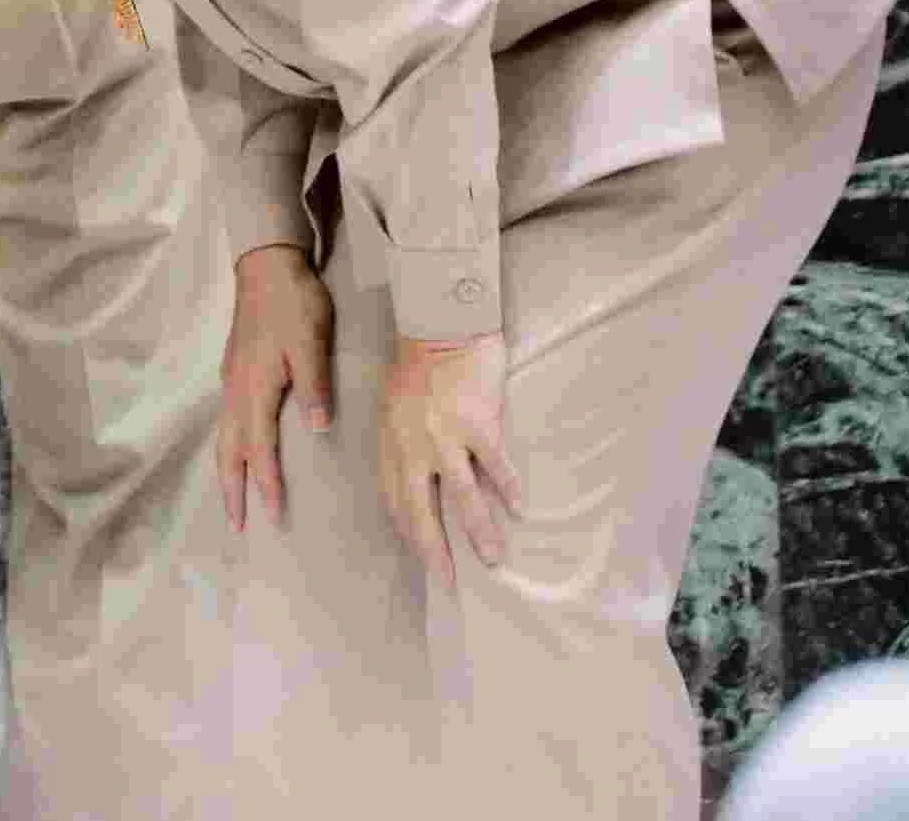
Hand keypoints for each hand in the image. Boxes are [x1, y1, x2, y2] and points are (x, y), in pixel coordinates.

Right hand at [217, 243, 332, 532]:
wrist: (266, 264)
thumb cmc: (294, 303)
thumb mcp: (310, 342)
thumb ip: (314, 385)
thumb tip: (319, 429)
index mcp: (255, 388)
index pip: (258, 448)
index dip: (266, 484)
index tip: (274, 517)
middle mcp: (236, 390)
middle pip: (227, 450)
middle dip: (232, 489)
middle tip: (237, 527)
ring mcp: (231, 380)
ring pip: (223, 436)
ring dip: (227, 470)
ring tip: (234, 498)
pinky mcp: (234, 371)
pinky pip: (226, 420)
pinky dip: (230, 446)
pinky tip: (239, 450)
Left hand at [378, 330, 521, 586]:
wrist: (441, 326)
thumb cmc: (418, 367)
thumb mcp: (394, 408)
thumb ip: (402, 445)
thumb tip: (419, 482)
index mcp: (390, 441)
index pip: (394, 499)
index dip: (407, 531)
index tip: (421, 558)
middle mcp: (411, 444)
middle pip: (419, 509)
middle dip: (432, 549)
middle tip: (446, 581)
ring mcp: (444, 435)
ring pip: (461, 496)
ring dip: (478, 531)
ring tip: (493, 559)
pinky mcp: (477, 422)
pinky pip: (494, 466)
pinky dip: (507, 489)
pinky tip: (518, 509)